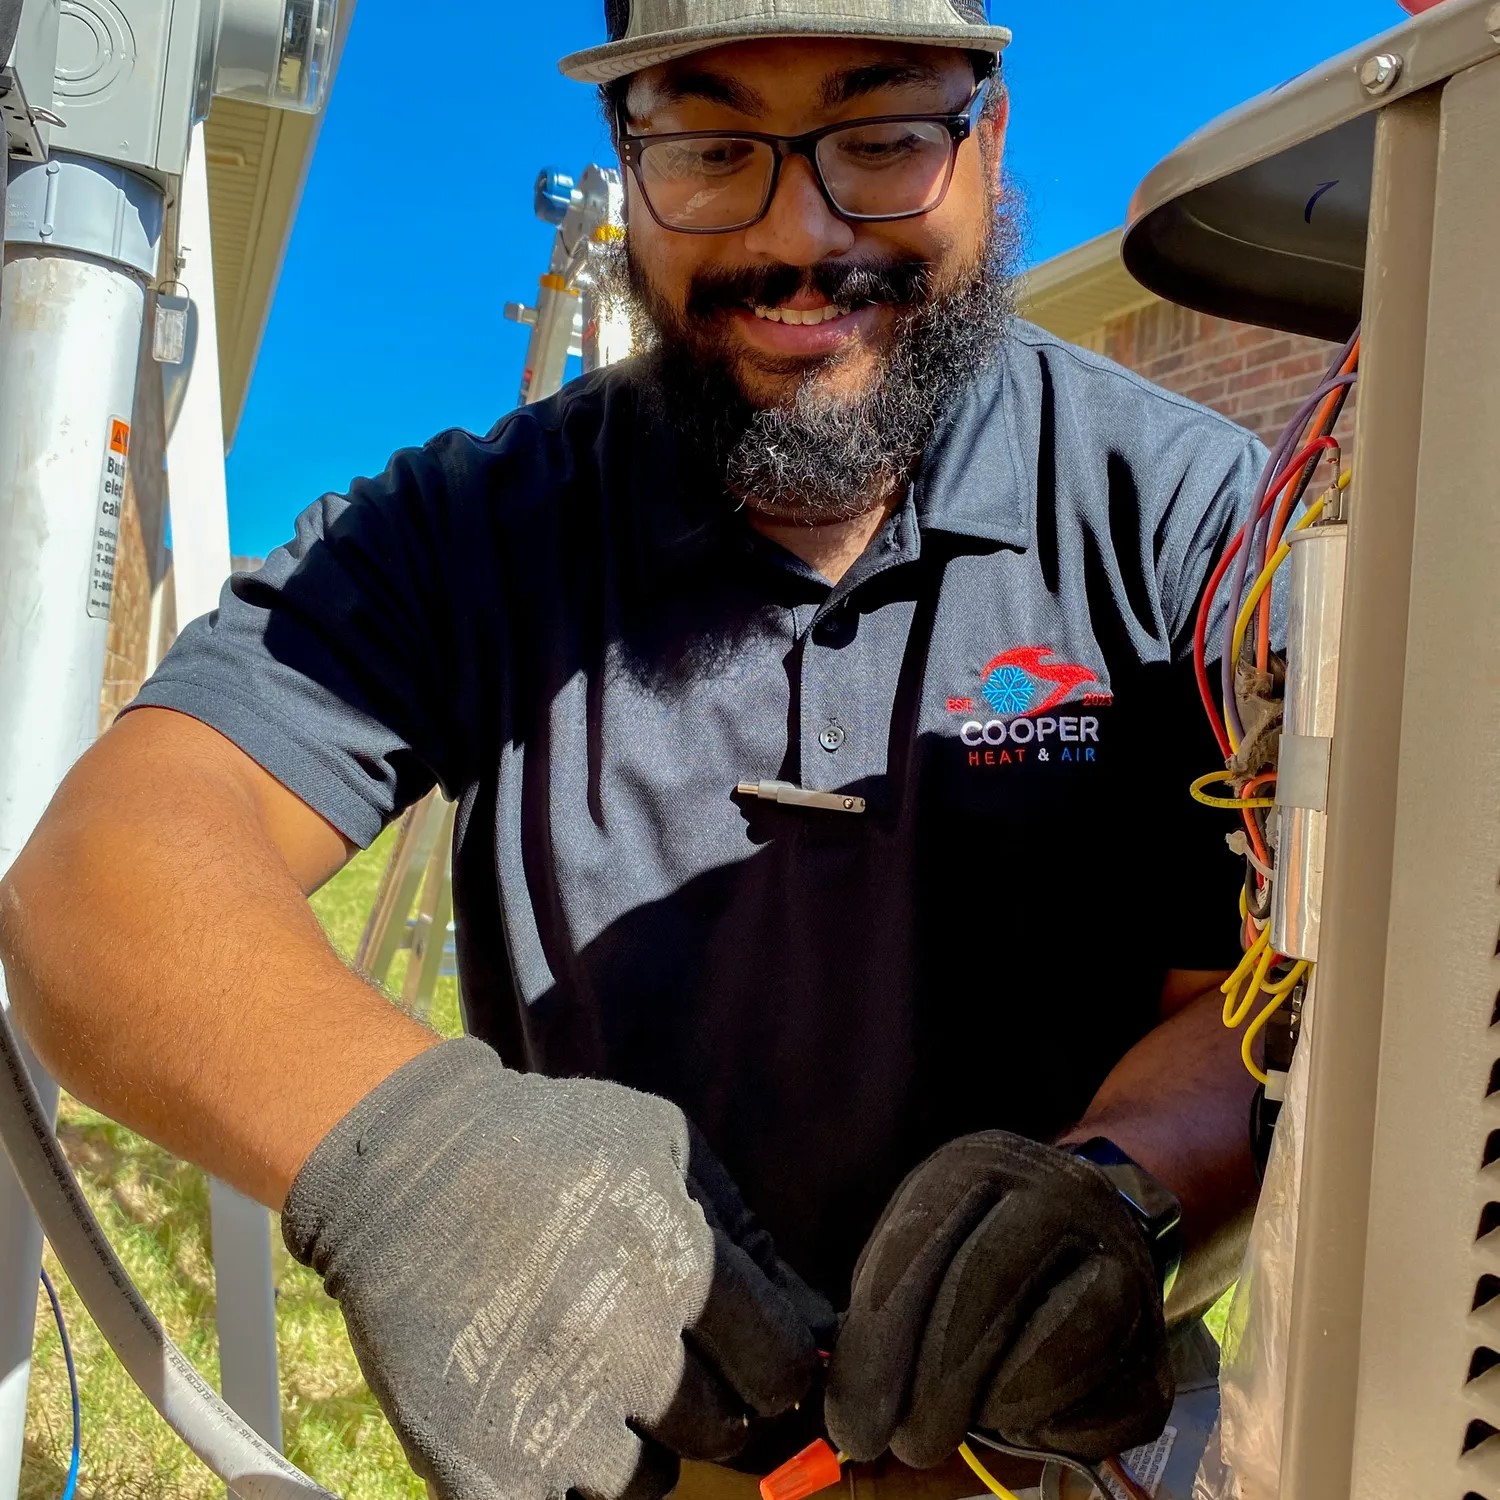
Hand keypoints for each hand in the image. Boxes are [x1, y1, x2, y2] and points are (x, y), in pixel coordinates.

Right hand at [283, 1038, 831, 1499]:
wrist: (404, 1167)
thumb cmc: (548, 1144)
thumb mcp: (664, 1147)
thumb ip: (743, 1231)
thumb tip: (818, 1324)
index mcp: (679, 1266)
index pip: (781, 1368)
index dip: (774, 1366)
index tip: (752, 1358)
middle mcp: (624, 1347)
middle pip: (723, 1429)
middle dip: (708, 1397)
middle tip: (660, 1359)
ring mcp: (552, 1415)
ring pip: (649, 1484)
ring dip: (639, 1446)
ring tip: (596, 1382)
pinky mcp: (483, 1467)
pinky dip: (568, 1483)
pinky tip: (552, 1425)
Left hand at [825, 1131, 1171, 1466]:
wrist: (1089, 1234)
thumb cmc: (975, 1248)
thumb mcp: (920, 1249)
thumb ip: (880, 1312)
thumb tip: (848, 1412)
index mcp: (982, 1163)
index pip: (920, 1243)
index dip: (879, 1342)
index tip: (854, 1422)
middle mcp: (1061, 1194)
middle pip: (986, 1283)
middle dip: (933, 1381)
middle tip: (905, 1443)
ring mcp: (1124, 1264)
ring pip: (1061, 1339)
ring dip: (996, 1403)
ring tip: (964, 1421)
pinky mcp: (1158, 1347)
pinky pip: (1107, 1406)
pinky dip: (1054, 1430)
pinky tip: (1022, 1420)